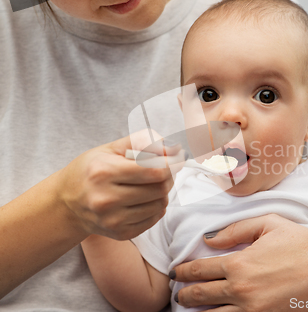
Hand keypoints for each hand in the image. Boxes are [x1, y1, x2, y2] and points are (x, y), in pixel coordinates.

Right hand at [55, 131, 178, 239]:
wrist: (66, 204)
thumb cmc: (91, 170)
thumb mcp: (112, 148)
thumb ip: (143, 141)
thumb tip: (174, 148)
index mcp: (104, 172)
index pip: (155, 170)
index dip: (171, 163)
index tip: (174, 159)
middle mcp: (106, 199)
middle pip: (160, 188)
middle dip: (168, 177)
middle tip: (163, 171)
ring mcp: (113, 220)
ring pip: (160, 204)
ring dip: (162, 192)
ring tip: (150, 184)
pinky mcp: (120, 233)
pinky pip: (154, 219)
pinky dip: (156, 207)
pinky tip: (144, 199)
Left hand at [170, 214, 307, 310]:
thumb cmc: (303, 245)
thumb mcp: (270, 224)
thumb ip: (236, 229)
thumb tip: (209, 239)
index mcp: (239, 263)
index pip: (200, 270)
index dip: (183, 271)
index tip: (176, 272)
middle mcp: (241, 290)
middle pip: (200, 296)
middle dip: (184, 295)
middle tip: (178, 293)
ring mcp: (252, 311)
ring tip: (190, 310)